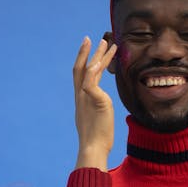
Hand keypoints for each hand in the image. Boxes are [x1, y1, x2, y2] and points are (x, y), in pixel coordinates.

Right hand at [73, 36, 116, 170]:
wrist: (93, 148)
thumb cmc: (97, 140)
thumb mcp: (96, 120)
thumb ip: (96, 110)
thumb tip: (102, 109)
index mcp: (81, 100)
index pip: (80, 76)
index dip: (83, 62)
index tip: (88, 50)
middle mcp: (81, 97)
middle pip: (80, 69)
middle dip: (86, 52)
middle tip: (91, 38)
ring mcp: (86, 97)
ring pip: (89, 70)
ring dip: (98, 55)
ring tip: (107, 43)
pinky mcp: (94, 100)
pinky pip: (92, 80)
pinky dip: (96, 69)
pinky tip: (104, 60)